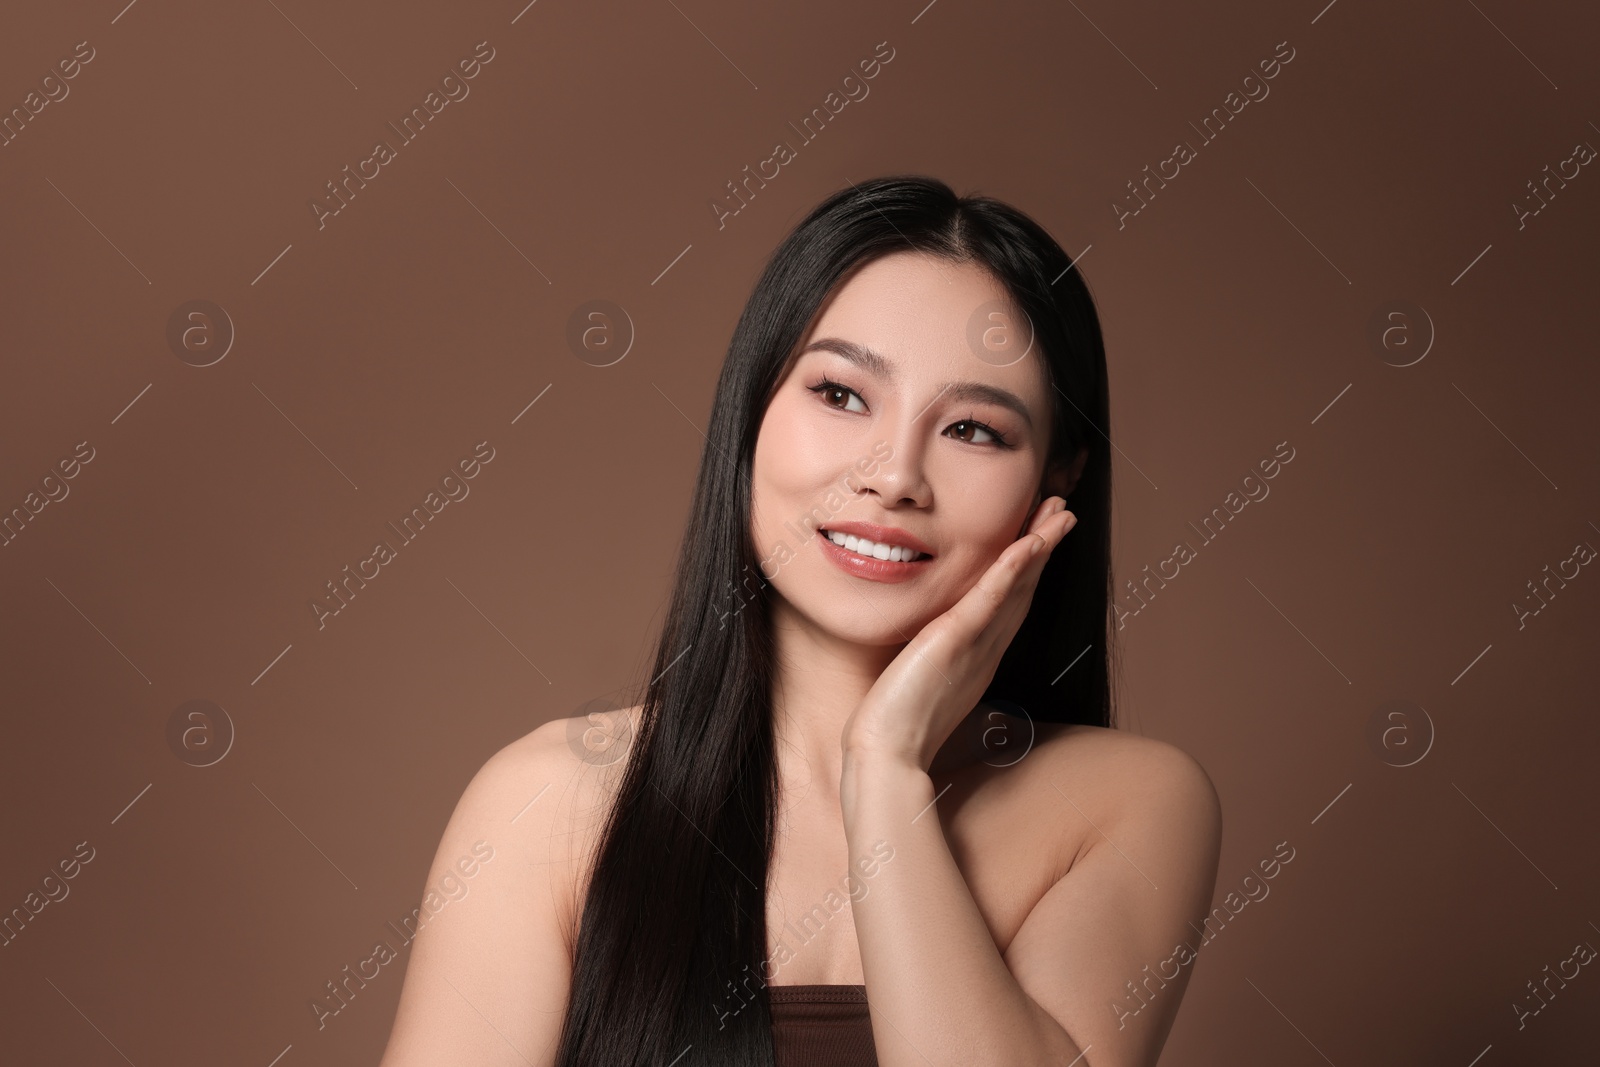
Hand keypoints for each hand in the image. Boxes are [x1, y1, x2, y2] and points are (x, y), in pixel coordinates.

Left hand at [840, 496, 1078, 771]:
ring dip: (1040, 545)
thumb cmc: (897, 724)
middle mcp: (987, 647)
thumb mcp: (923, 679)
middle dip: (1045, 545)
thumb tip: (928, 645)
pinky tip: (1030, 542)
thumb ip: (935, 658)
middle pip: (1025, 587)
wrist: (887, 752)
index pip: (1011, 600)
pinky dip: (1012, 569)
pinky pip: (990, 599)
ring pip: (1017, 586)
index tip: (1041, 532)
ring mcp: (976, 644)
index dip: (1031, 565)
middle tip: (1063, 509)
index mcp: (980, 654)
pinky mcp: (956, 641)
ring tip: (1061, 512)